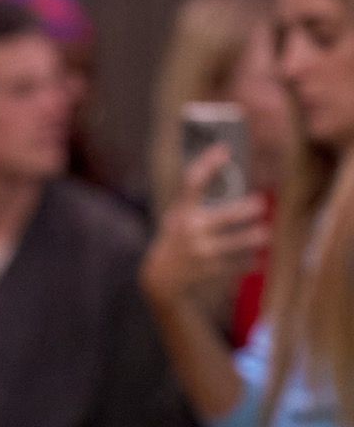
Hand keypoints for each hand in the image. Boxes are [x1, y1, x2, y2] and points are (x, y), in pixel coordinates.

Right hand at [140, 151, 269, 310]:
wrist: (161, 277)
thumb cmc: (179, 238)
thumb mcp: (180, 218)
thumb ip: (199, 202)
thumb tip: (229, 182)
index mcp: (183, 212)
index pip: (193, 183)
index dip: (208, 164)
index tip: (224, 149)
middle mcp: (191, 230)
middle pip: (224, 216)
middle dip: (244, 210)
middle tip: (259, 204)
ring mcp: (201, 251)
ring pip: (235, 243)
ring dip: (252, 238)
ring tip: (264, 234)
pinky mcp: (210, 269)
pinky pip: (236, 264)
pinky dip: (248, 261)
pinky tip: (255, 259)